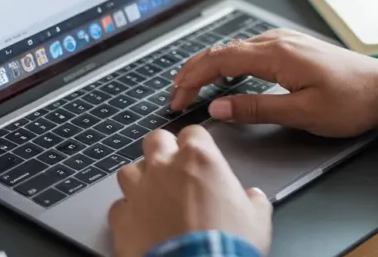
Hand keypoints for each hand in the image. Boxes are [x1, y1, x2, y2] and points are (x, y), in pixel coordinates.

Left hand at [109, 127, 272, 256]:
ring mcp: (139, 191)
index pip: (193, 132)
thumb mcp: (257, 220)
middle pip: (156, 140)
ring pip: (130, 170)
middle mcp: (165, 167)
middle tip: (174, 169)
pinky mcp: (121, 218)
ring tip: (153, 196)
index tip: (201, 156)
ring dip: (141, 179)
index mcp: (200, 158)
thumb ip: (253, 201)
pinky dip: (128, 212)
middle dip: (163, 150)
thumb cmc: (228, 245)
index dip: (197, 144)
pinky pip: (119, 206)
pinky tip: (140, 223)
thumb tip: (254, 199)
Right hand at [170, 29, 377, 137]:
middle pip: (222, 50)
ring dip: (210, 65)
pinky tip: (227, 74)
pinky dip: (229, 61)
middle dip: (194, 71)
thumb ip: (256, 108)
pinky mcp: (294, 47)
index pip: (219, 61)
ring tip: (192, 84)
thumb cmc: (350, 102)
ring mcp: (286, 41)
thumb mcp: (301, 113)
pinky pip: (250, 49)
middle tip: (175, 93)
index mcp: (276, 54)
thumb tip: (218, 107)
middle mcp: (277, 41)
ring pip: (235, 48)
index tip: (176, 99)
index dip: (192, 79)